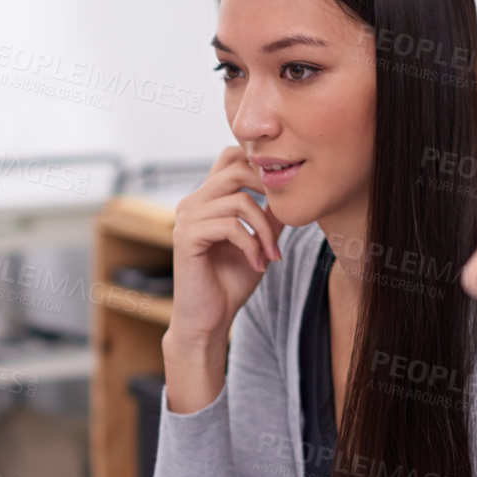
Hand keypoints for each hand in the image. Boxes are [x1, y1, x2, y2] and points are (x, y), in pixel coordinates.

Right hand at [166, 147, 284, 343]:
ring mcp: (185, 218)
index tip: (279, 197)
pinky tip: (258, 263)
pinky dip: (251, 245)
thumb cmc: (230, 283)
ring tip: (271, 254)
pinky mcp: (185, 237)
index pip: (230, 157)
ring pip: (238, 200)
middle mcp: (191, 203)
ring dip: (264, 229)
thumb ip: (269, 215)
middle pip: (236, 169)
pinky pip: (229, 226)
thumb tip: (290, 190)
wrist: (209, 320)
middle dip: (268, 194)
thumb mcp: (259, 241)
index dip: (258, 164)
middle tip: (281, 225)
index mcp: (206, 199)